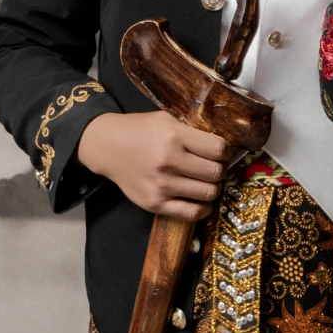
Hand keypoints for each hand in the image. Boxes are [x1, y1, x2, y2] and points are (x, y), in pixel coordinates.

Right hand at [77, 111, 226, 217]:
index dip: (226, 152)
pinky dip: (203, 208)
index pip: (219, 149)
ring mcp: (162, 185)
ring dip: (212, 187)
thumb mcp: (167, 120)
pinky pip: (192, 213)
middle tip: (212, 167)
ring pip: (209, 193)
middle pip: (216, 173)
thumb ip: (193, 133)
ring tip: (204, 181)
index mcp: (175, 136)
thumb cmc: (140, 131)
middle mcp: (170, 162)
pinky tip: (200, 199)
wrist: (107, 147)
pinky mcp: (155, 204)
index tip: (221, 153)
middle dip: (219, 170)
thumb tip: (223, 149)